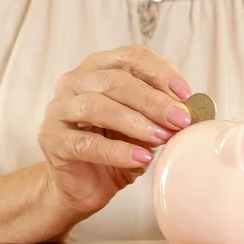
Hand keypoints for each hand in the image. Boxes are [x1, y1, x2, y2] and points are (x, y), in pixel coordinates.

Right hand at [38, 44, 192, 216]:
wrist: (82, 186)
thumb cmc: (115, 150)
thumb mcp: (143, 128)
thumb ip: (160, 115)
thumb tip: (191, 110)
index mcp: (98, 69)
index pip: (130, 56)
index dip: (160, 71)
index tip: (186, 93)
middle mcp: (74, 82)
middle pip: (116, 81)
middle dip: (154, 100)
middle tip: (180, 119)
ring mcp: (59, 109)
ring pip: (99, 106)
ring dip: (137, 122)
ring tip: (163, 138)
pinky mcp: (52, 139)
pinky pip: (87, 142)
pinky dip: (118, 150)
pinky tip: (141, 159)